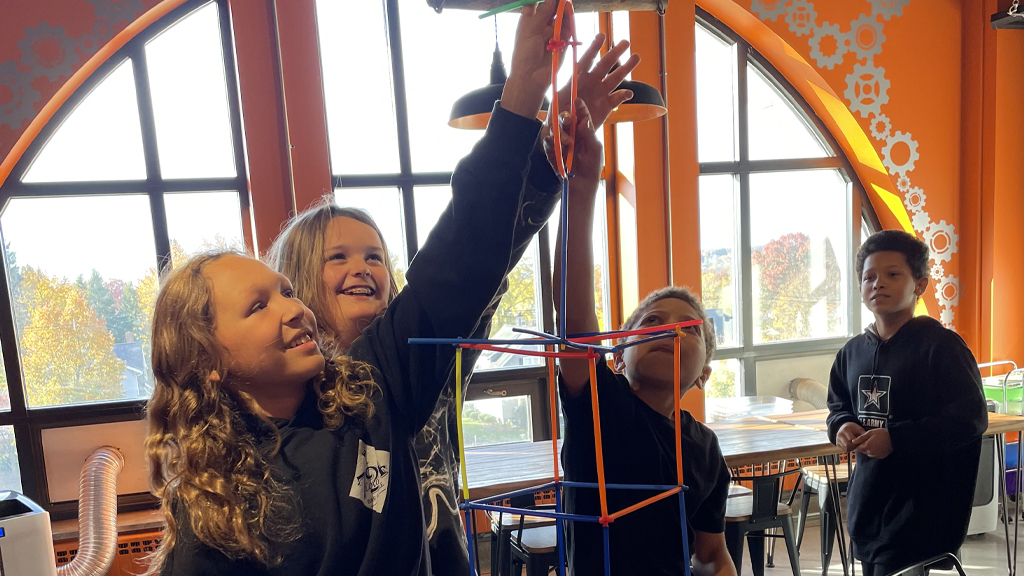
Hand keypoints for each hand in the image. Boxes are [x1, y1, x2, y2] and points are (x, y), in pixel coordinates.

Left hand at [501, 0, 571, 119]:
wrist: (531, 76)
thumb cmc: (524, 53)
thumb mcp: (530, 29)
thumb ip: (542, 13)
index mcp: (529, 20)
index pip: (536, 4)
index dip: (544, 0)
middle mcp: (541, 25)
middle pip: (551, 8)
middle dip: (556, 2)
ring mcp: (552, 33)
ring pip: (560, 16)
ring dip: (564, 9)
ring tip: (567, 3)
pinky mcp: (562, 41)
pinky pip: (568, 28)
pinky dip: (569, 21)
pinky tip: (569, 13)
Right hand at [542, 98, 602, 180]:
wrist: (582, 184)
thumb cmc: (592, 166)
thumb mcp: (595, 149)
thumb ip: (590, 135)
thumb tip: (584, 120)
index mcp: (584, 131)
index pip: (581, 116)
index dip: (579, 108)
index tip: (577, 100)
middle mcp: (571, 134)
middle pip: (566, 121)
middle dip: (565, 119)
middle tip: (568, 120)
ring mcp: (561, 143)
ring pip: (555, 131)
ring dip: (559, 133)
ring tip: (566, 142)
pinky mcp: (552, 152)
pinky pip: (547, 144)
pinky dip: (548, 142)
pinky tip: (551, 142)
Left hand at [557, 34, 640, 128]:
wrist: (566, 134)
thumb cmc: (557, 119)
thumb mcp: (556, 110)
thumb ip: (565, 102)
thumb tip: (577, 93)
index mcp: (577, 80)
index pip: (586, 61)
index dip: (594, 49)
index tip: (602, 36)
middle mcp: (591, 84)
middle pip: (604, 66)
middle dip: (615, 54)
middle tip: (626, 42)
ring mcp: (600, 94)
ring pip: (615, 78)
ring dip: (625, 68)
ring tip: (636, 57)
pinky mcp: (606, 106)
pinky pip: (617, 98)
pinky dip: (624, 95)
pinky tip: (629, 93)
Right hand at [835, 421, 864, 452]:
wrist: (843, 426)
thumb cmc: (853, 428)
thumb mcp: (859, 429)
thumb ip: (863, 435)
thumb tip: (867, 442)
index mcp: (845, 430)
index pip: (852, 439)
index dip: (857, 442)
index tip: (860, 441)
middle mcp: (840, 434)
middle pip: (848, 445)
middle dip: (854, 446)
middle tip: (857, 444)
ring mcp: (837, 439)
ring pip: (846, 448)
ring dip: (852, 448)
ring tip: (854, 444)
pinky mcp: (837, 444)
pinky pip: (844, 450)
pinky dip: (849, 449)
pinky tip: (851, 445)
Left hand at [852, 428, 892, 458]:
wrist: (894, 438)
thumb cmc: (882, 434)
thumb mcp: (870, 433)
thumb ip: (861, 438)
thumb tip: (853, 441)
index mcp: (867, 446)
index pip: (858, 448)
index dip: (859, 444)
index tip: (862, 440)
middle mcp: (871, 453)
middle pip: (863, 451)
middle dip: (864, 446)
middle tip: (869, 440)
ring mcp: (876, 455)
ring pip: (869, 453)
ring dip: (869, 449)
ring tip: (875, 442)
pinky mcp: (881, 456)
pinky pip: (875, 455)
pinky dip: (875, 451)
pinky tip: (878, 446)